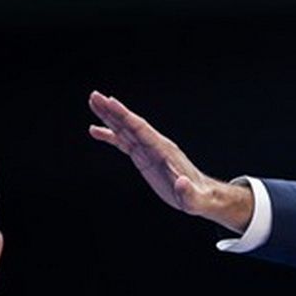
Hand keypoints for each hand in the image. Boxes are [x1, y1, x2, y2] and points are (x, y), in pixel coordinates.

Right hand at [87, 91, 254, 232]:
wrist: (202, 196)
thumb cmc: (199, 198)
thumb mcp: (194, 199)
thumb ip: (188, 192)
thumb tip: (181, 183)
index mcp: (164, 151)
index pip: (141, 130)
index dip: (126, 116)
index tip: (110, 102)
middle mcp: (155, 146)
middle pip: (130, 124)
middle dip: (112, 111)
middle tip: (94, 95)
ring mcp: (149, 150)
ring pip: (126, 130)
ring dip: (109, 117)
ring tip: (93, 102)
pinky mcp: (144, 158)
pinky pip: (124, 143)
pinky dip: (110, 136)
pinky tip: (95, 130)